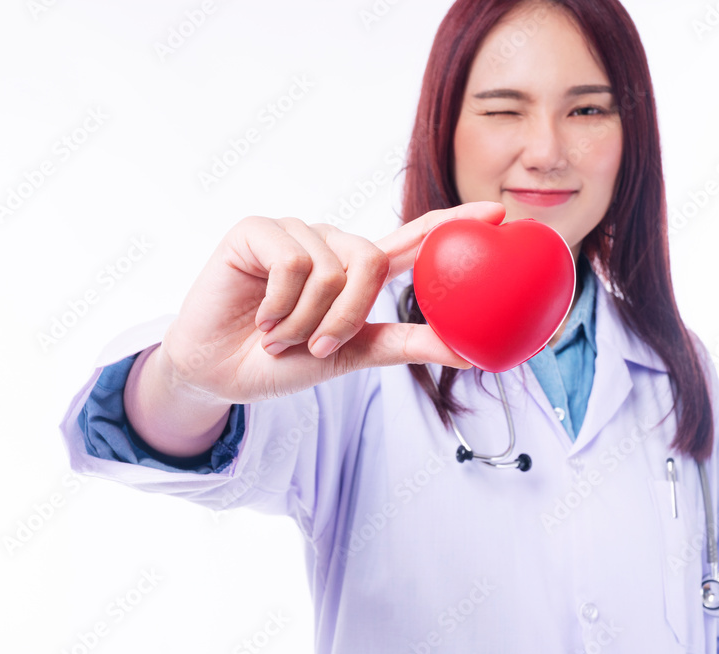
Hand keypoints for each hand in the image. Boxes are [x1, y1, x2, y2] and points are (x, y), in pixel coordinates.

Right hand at [156, 200, 506, 405]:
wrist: (218, 372)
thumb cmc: (282, 362)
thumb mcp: (351, 355)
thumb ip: (406, 343)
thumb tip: (473, 350)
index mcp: (356, 268)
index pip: (412, 240)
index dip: (454, 225)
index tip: (501, 216)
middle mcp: (330, 242)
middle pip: (370, 261)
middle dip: (344, 317)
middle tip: (314, 348)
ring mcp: (293, 232)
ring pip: (331, 267)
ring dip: (304, 320)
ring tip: (277, 334)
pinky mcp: (256, 229)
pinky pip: (291, 261)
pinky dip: (277, 304)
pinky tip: (257, 315)